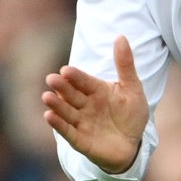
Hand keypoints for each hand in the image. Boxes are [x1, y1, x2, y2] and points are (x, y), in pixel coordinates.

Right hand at [42, 35, 148, 172]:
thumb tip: (121, 36)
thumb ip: (125, 64)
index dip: (75, 76)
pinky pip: (68, 132)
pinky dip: (59, 125)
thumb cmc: (131, 114)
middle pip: (71, 94)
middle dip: (62, 87)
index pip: (83, 81)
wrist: (134, 144)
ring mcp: (82, 123)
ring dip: (56, 105)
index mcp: (96, 90)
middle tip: (52, 78)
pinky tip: (49, 116)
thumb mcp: (132, 88)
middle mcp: (85, 105)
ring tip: (47, 96)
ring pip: (66, 112)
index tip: (66, 69)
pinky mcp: (81, 141)